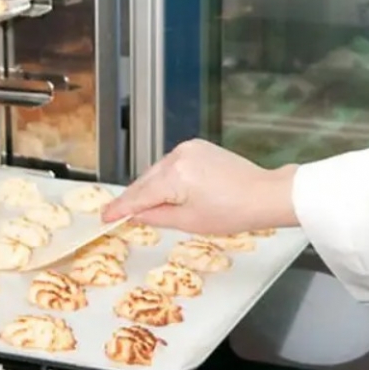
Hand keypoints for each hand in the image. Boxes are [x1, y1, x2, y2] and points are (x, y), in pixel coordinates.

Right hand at [101, 139, 299, 234]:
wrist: (263, 195)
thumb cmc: (232, 212)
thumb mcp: (188, 222)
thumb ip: (156, 216)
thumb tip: (136, 214)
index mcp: (175, 175)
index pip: (139, 195)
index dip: (120, 208)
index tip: (105, 217)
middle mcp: (178, 156)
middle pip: (145, 180)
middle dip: (133, 198)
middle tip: (117, 214)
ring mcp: (189, 148)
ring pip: (158, 171)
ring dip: (150, 187)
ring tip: (142, 207)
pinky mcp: (199, 147)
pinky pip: (172, 164)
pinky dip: (165, 178)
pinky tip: (165, 191)